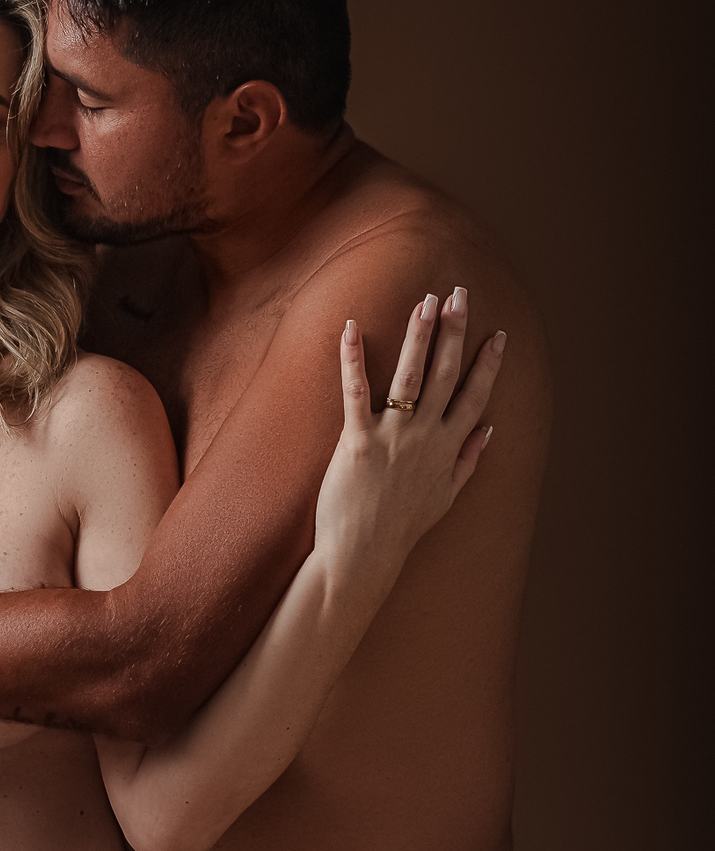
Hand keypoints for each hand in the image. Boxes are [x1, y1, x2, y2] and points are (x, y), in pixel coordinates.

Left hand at [315, 287, 501, 578]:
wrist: (364, 556)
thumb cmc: (402, 528)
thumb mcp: (446, 496)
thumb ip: (468, 460)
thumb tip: (490, 429)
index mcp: (448, 449)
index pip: (474, 397)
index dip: (487, 364)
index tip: (498, 335)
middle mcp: (426, 438)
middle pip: (445, 375)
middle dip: (454, 331)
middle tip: (459, 294)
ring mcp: (393, 438)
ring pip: (410, 376)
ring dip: (420, 336)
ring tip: (426, 302)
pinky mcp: (358, 442)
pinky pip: (356, 392)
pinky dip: (353, 357)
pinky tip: (351, 326)